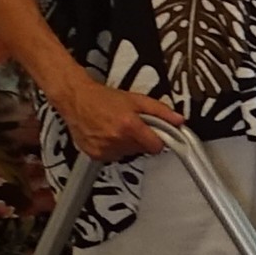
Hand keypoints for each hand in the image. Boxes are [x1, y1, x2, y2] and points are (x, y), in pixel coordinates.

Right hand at [55, 72, 180, 162]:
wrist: (76, 99)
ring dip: (126, 143)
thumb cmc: (102, 98)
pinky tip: (107, 134)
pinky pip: (113, 156)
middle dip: (141, 139)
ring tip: (118, 127)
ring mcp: (105, 149)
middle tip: (132, 125)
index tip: (156, 136)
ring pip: (128, 154)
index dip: (158, 141)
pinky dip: (113, 148)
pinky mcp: (95, 154)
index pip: (156, 147)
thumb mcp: (136, 100)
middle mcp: (117, 140)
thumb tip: (178, 120)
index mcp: (129, 126)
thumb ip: (161, 111)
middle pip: (142, 150)